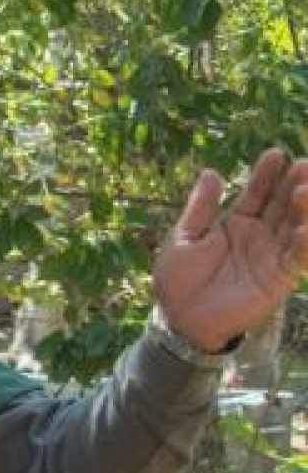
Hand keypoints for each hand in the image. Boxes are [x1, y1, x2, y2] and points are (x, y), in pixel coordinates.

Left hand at [154, 148, 307, 353]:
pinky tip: (306, 229)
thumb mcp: (184, 238)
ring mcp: (271, 255)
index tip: (274, 153)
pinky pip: (296, 259)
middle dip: (293, 185)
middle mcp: (259, 236)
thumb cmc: (178, 280)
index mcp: (236, 223)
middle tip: (304, 164)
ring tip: (305, 190)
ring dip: (303, 210)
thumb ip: (201, 208)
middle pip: (281, 205)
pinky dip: (304, 244)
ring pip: (294, 227)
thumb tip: (212, 171)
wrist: (180, 319)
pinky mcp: (278, 278)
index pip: (256, 194)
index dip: (265, 175)